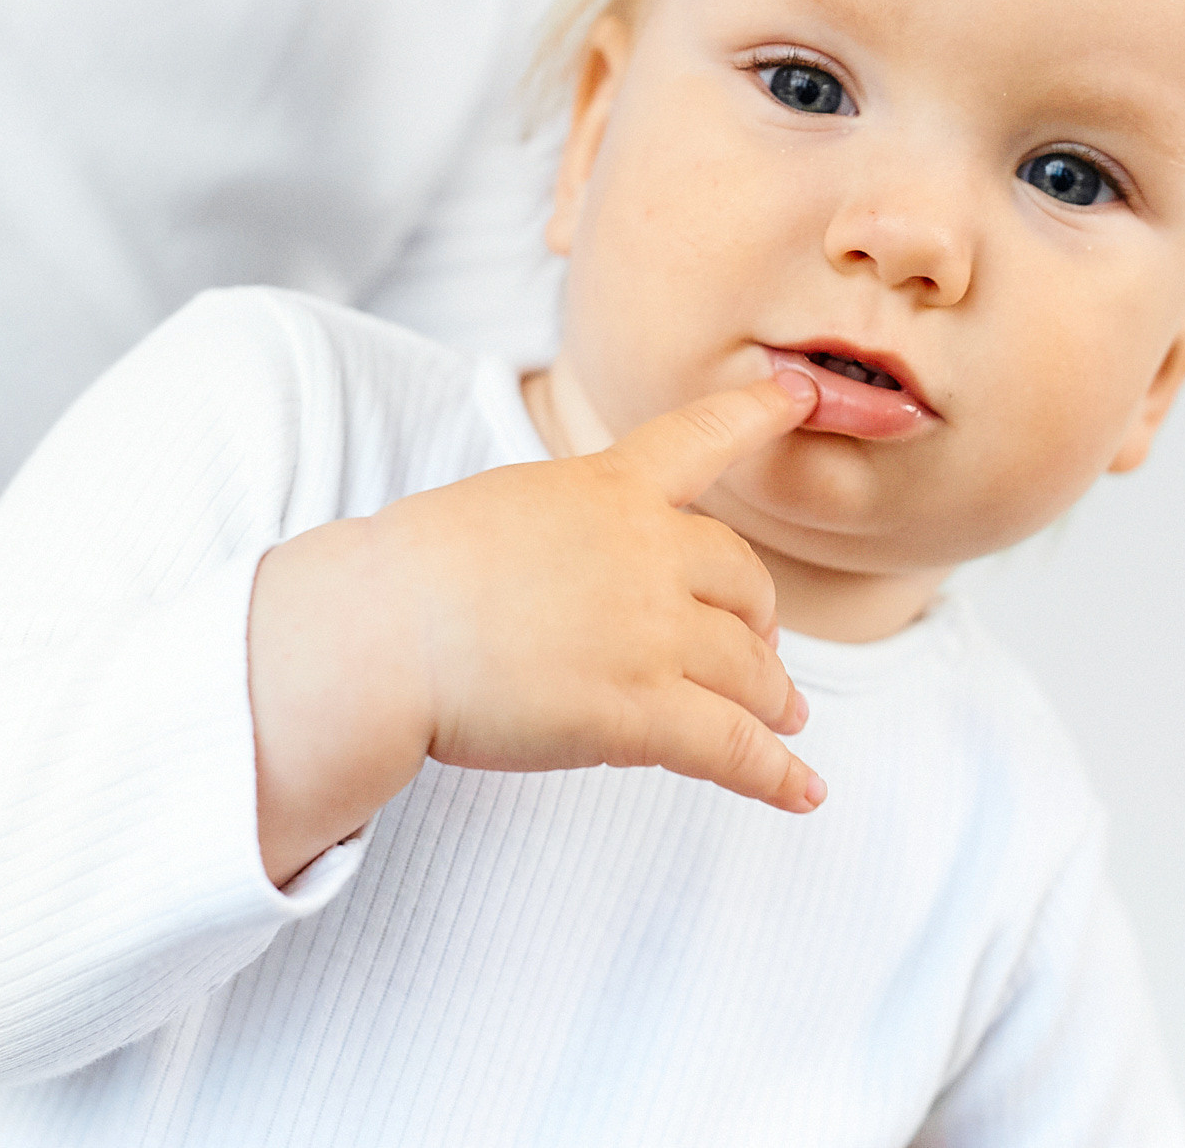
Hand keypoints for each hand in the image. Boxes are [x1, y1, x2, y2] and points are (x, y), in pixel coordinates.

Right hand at [249, 369, 823, 884]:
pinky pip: (733, 746)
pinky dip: (776, 774)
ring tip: (787, 719)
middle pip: (745, 580)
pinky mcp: (640, 711)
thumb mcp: (507, 509)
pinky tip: (803, 791)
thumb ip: (574, 529)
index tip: (805, 392)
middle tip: (764, 649)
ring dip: (774, 699)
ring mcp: (651, 630)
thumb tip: (601, 577)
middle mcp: (647, 550)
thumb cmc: (415, 576)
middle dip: (760, 620)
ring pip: (750, 669)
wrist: (379, 632)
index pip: (699, 438)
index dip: (759, 412)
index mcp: (608, 487)